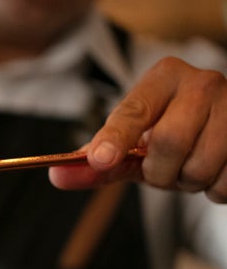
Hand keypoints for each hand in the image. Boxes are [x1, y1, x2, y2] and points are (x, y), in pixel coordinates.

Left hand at [49, 57, 226, 202]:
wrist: (221, 123)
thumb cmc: (169, 130)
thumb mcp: (132, 142)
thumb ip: (97, 161)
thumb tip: (57, 176)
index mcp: (163, 78)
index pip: (133, 112)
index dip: (116, 138)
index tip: (101, 159)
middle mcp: (202, 82)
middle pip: (169, 143)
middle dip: (159, 173)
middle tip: (163, 170)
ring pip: (200, 167)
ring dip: (188, 183)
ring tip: (189, 167)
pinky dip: (215, 190)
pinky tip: (215, 170)